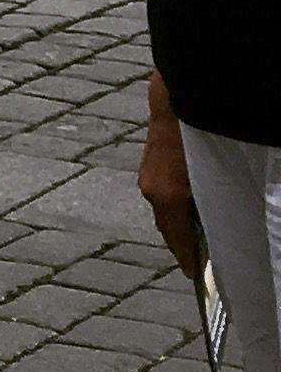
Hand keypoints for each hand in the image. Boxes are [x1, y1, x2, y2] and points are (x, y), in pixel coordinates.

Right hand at [141, 76, 201, 281]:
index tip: (192, 274)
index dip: (187, 258)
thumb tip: (223, 221)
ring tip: (194, 233)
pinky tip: (187, 203)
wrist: (176, 97)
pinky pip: (162, 193)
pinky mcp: (150, 162)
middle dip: (181, 243)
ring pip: (164, 208)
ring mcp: (148, 175)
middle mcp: (152, 189)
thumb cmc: (200, 136)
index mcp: (167, 197)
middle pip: (168, 226)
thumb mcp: (211, 176)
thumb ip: (214, 203)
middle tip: (195, 259)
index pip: (178, 239)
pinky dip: (174, 205)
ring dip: (177, 222)